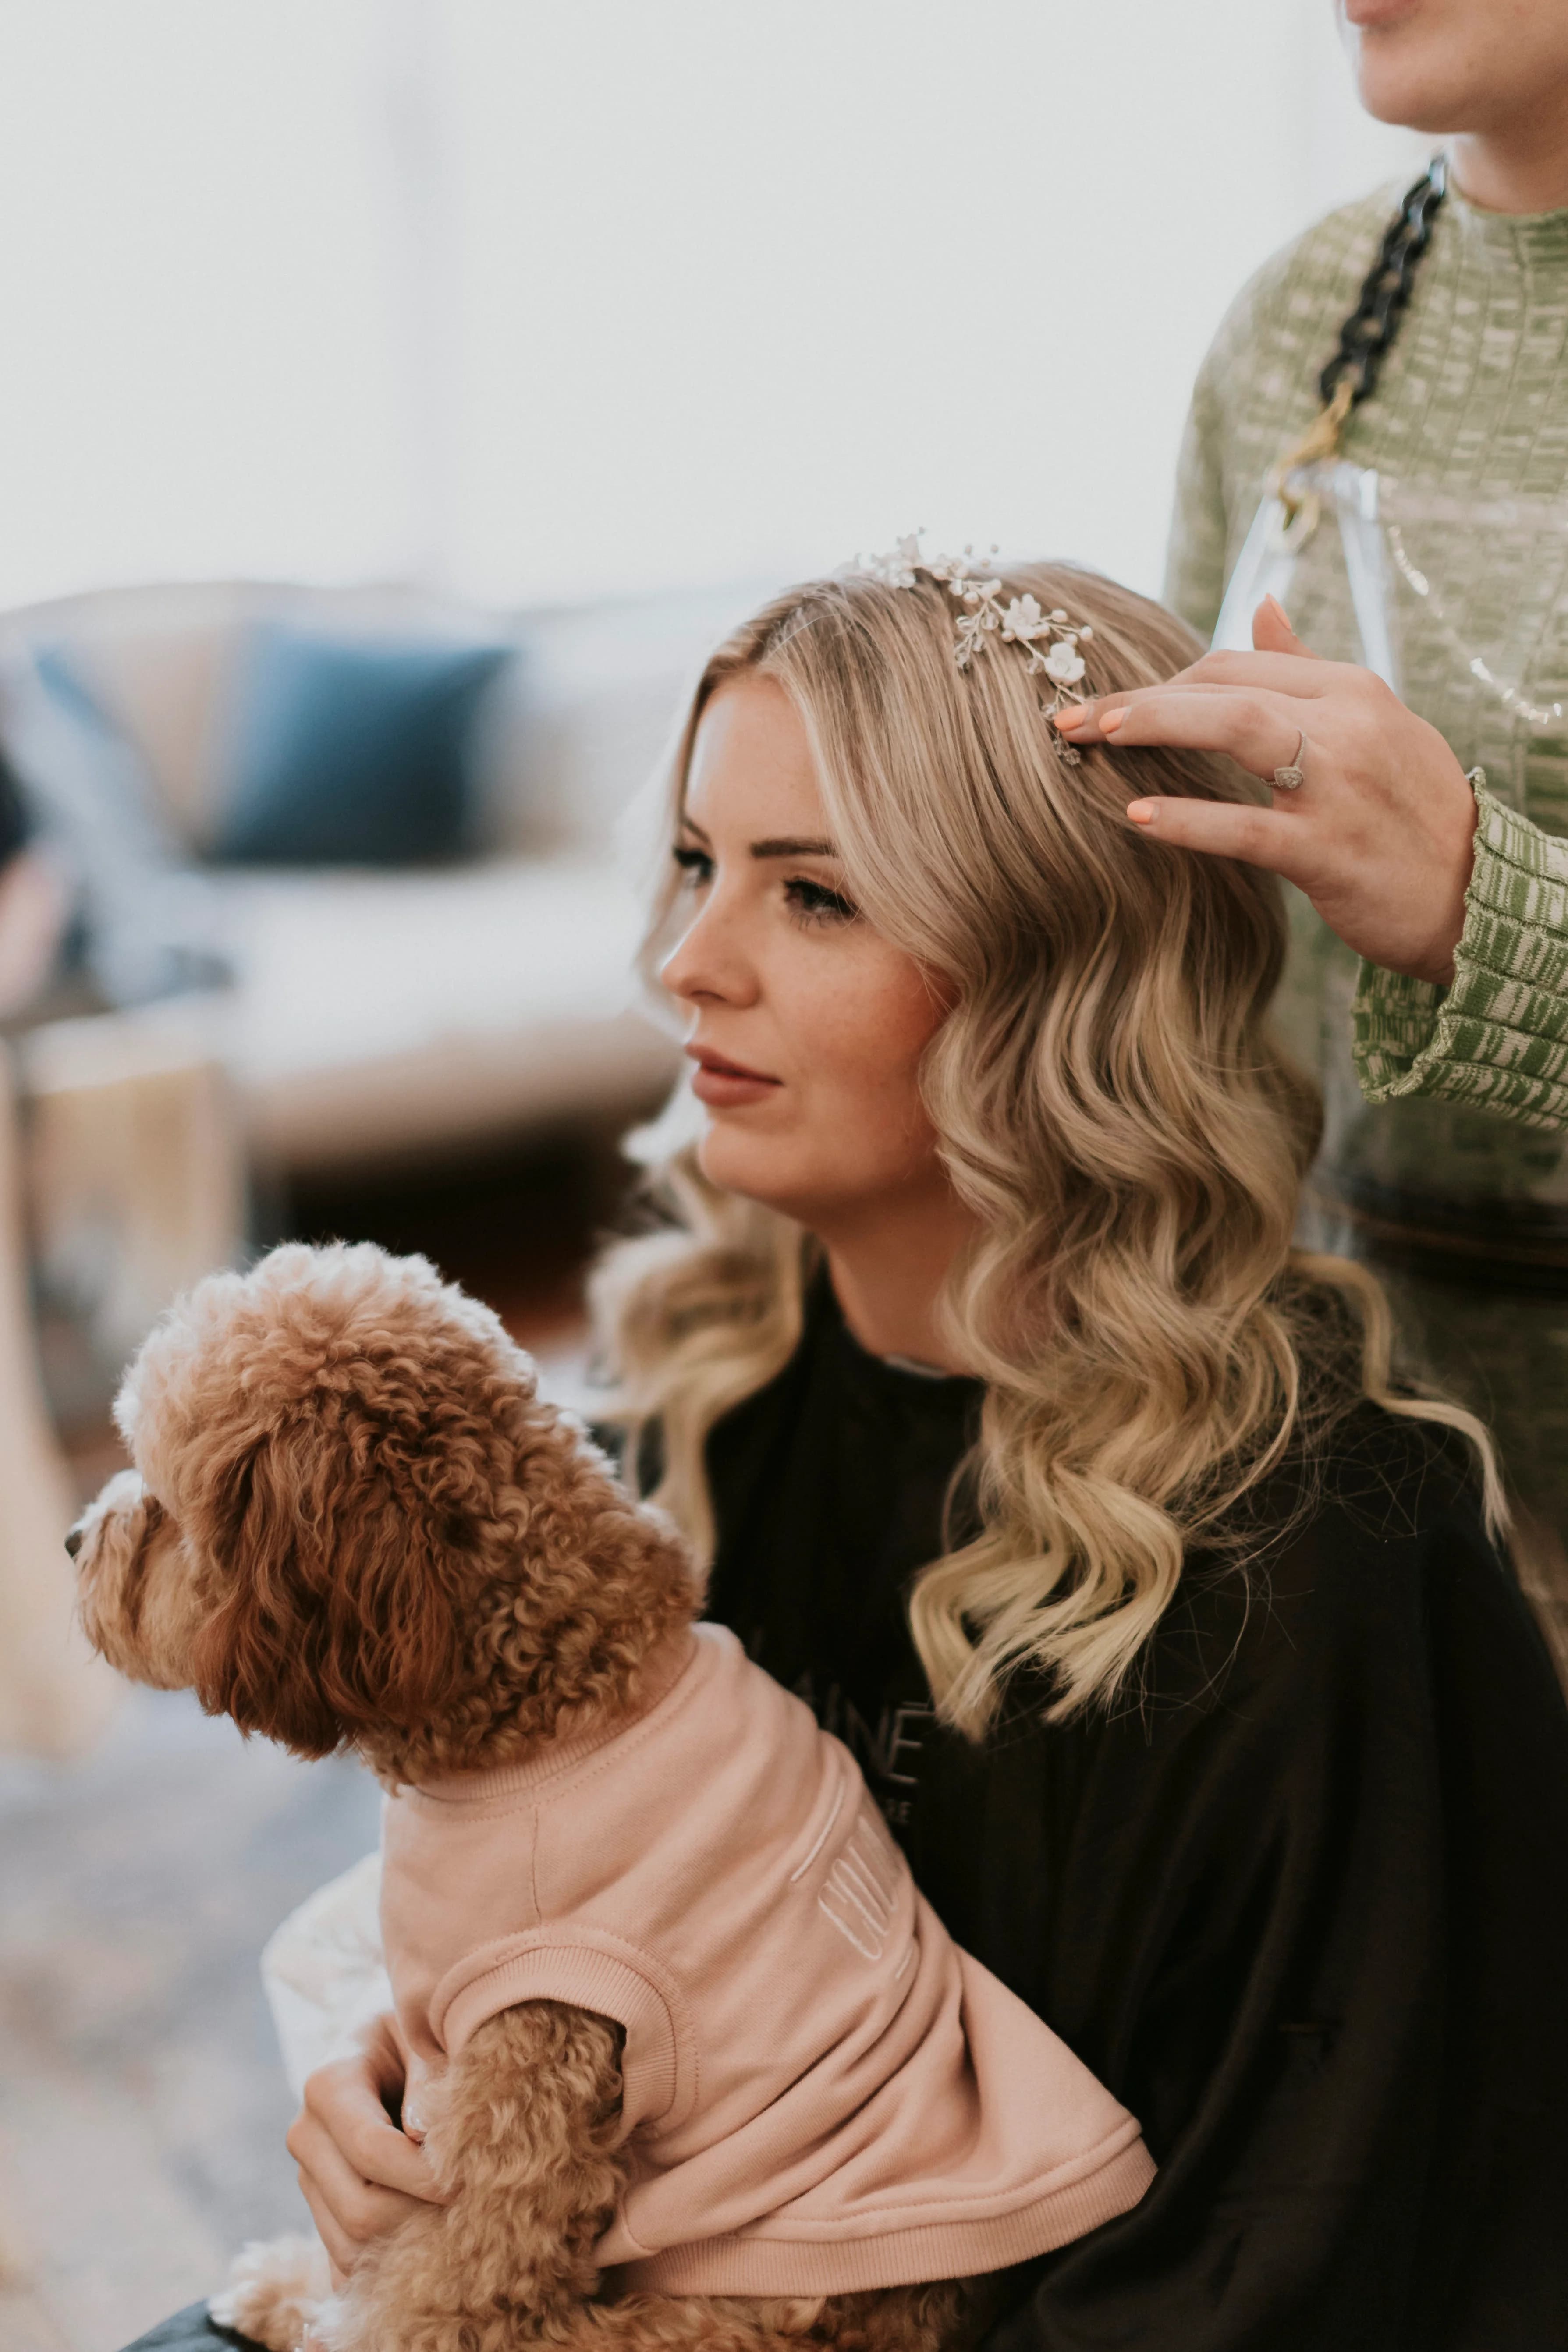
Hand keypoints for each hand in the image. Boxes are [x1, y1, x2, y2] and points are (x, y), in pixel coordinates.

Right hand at [286, 2012, 444, 2281]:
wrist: (396, 2040)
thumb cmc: (421, 2031)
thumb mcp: (427, 2033)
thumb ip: (430, 2078)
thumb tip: (424, 2137)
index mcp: (328, 2084)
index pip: (372, 2151)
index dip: (423, 2176)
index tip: (471, 2178)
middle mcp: (307, 2135)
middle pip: (359, 2211)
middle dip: (420, 2217)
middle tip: (472, 2208)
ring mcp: (310, 2179)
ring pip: (351, 2248)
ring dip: (407, 2247)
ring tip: (456, 2225)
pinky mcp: (321, 2210)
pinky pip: (343, 2267)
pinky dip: (386, 2269)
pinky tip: (428, 2249)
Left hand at [1054, 597, 1477, 985]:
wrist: (1475, 895)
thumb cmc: (1410, 810)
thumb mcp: (1373, 724)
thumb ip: (1305, 667)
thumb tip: (1259, 606)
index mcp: (1350, 691)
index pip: (1238, 663)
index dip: (1167, 681)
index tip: (1119, 708)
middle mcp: (1346, 726)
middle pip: (1225, 686)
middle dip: (1140, 697)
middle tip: (1071, 716)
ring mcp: (1338, 787)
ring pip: (1236, 730)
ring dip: (1157, 725)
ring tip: (1095, 736)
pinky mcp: (1328, 853)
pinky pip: (1245, 829)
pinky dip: (1188, 821)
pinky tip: (1137, 819)